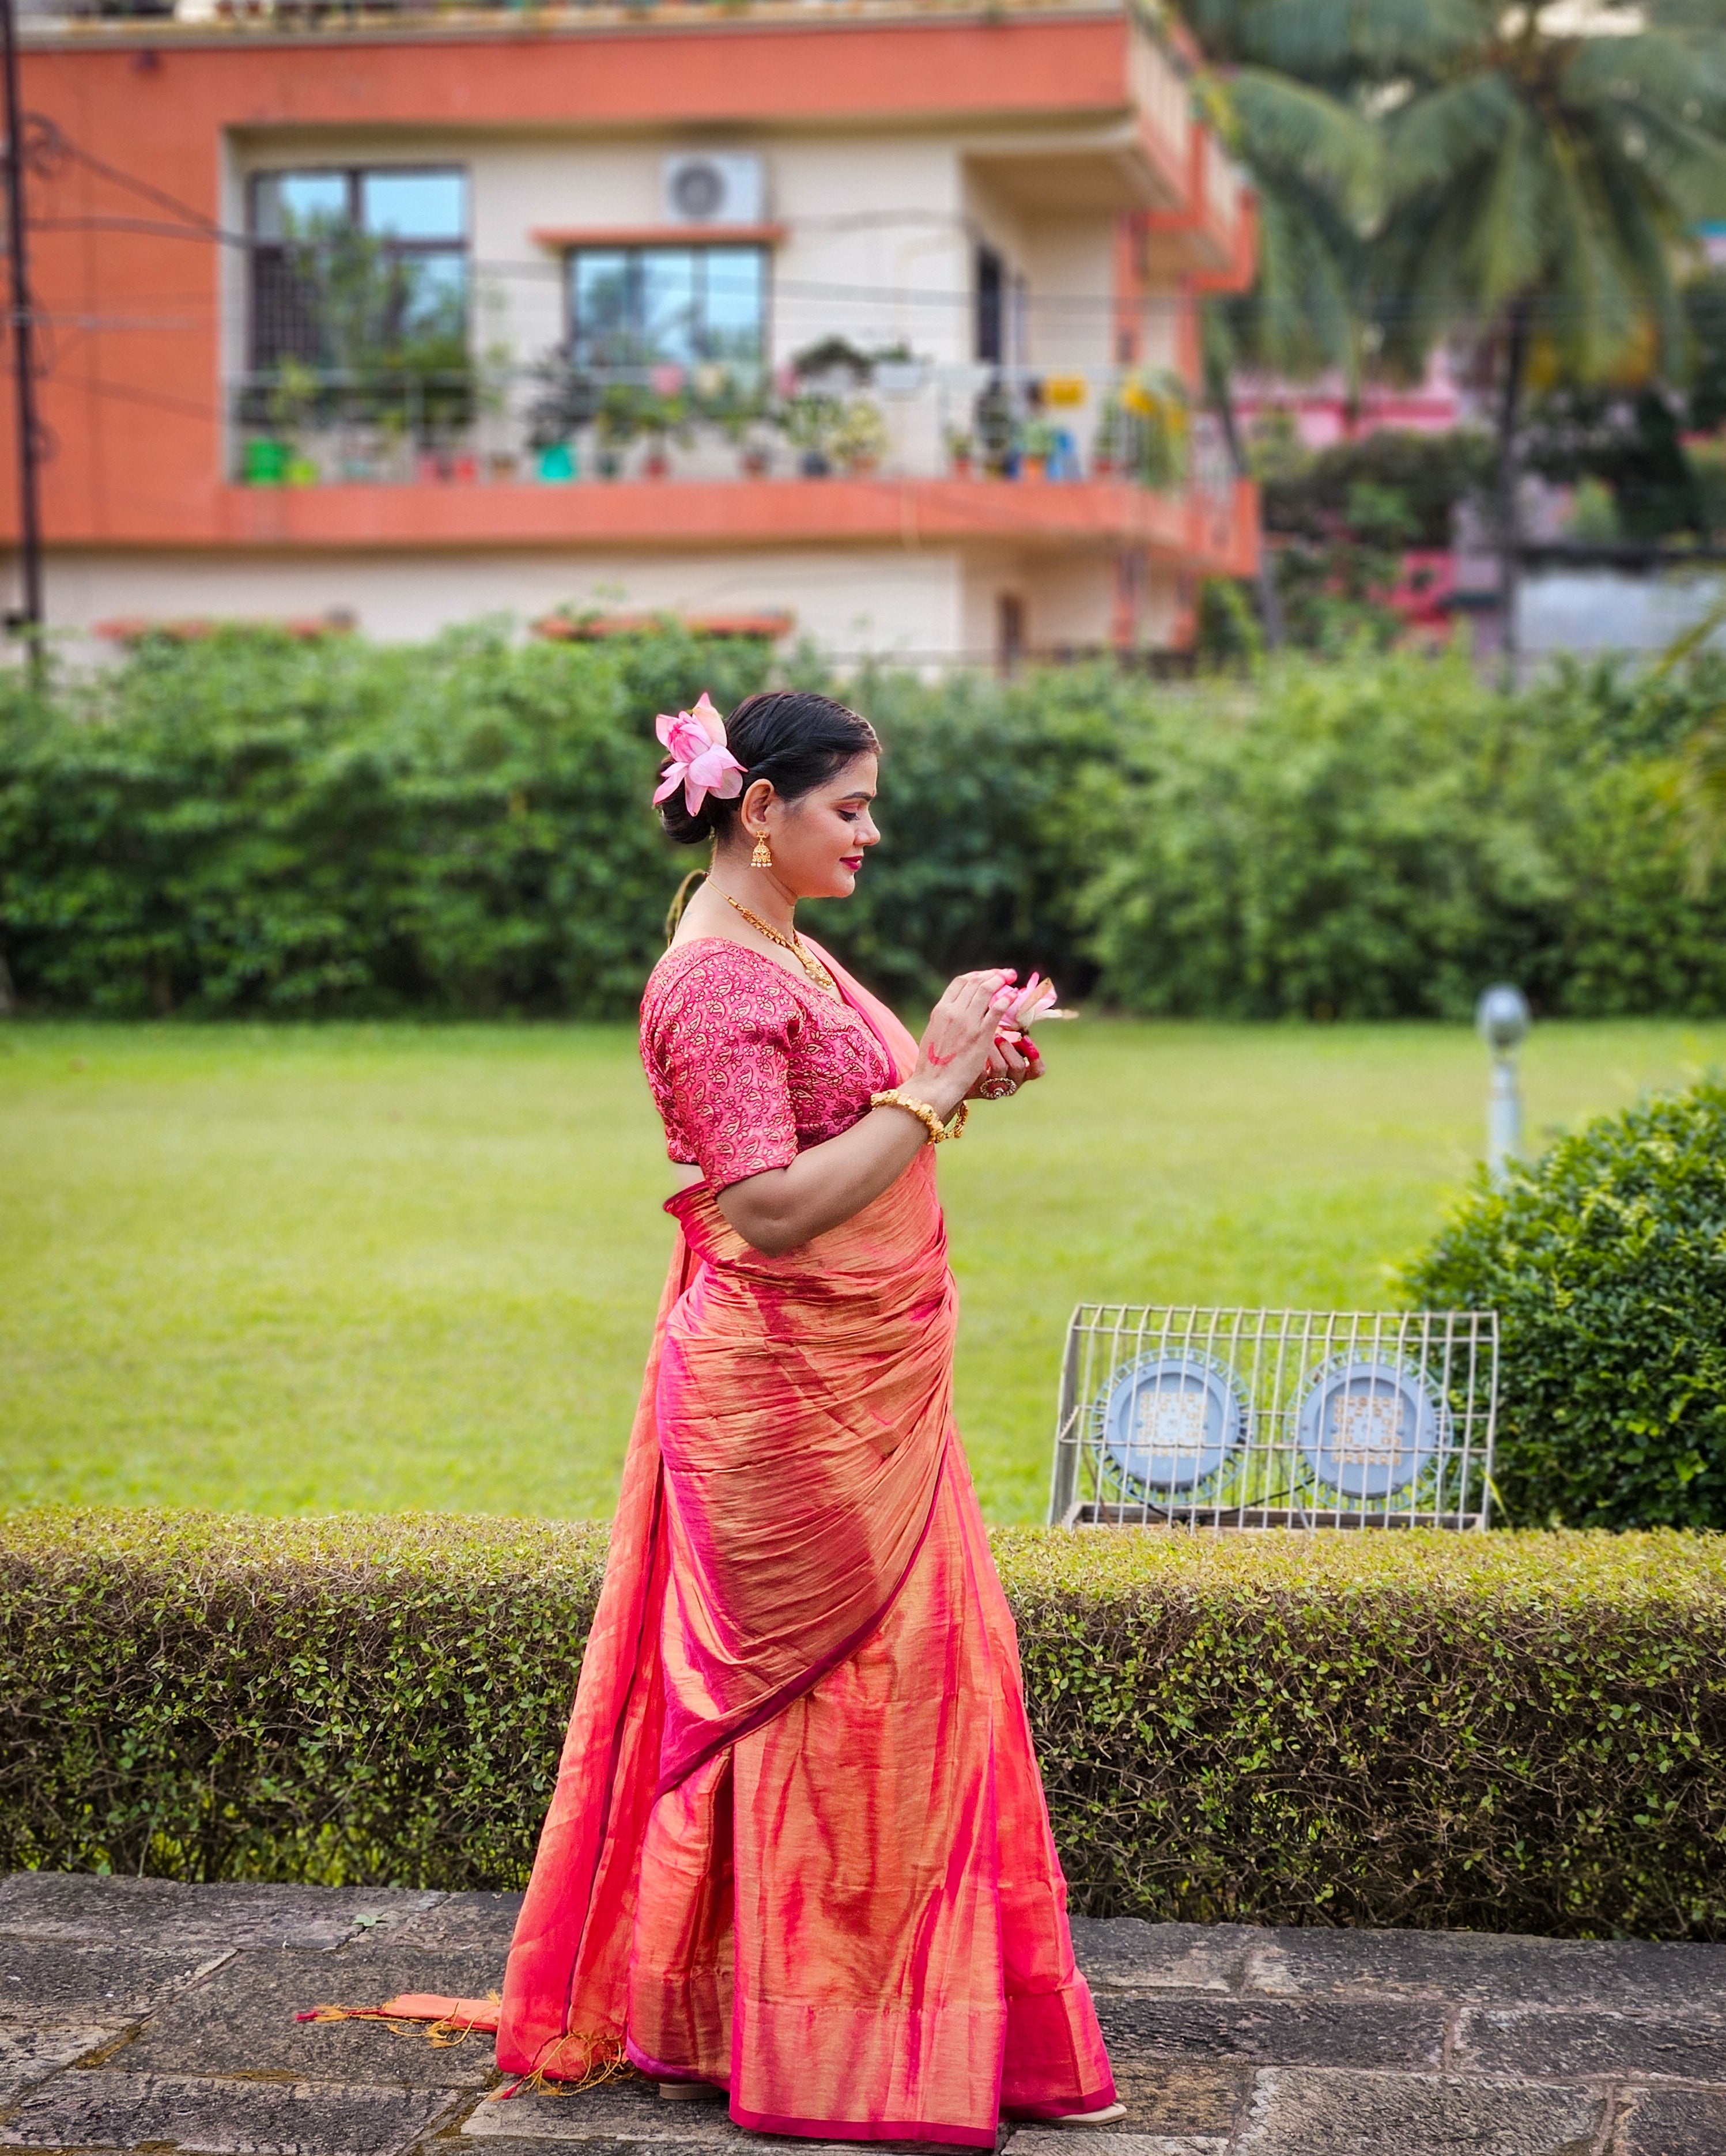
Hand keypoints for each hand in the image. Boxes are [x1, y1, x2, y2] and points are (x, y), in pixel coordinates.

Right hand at [907, 969, 1017, 1118]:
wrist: (933, 1085)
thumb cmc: (932, 1066)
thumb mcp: (934, 1035)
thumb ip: (945, 1021)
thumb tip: (956, 1014)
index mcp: (940, 1011)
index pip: (960, 982)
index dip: (977, 975)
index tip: (988, 975)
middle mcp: (953, 1012)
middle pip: (975, 982)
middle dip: (993, 974)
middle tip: (1006, 974)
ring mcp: (967, 1022)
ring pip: (986, 990)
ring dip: (1001, 981)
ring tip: (1011, 980)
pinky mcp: (981, 1035)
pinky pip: (997, 1009)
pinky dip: (1006, 999)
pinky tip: (1013, 996)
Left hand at [968, 1029, 1041, 1100]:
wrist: (963, 1073)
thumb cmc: (988, 1055)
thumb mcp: (1004, 1048)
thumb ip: (1015, 1039)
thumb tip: (1019, 1020)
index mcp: (1023, 1075)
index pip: (1038, 1070)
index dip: (1035, 1055)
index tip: (1025, 1038)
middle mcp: (1011, 1084)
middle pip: (1018, 1066)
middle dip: (1007, 1046)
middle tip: (997, 1036)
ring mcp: (995, 1089)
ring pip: (1000, 1067)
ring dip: (993, 1048)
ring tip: (984, 1039)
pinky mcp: (978, 1089)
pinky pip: (980, 1071)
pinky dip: (978, 1056)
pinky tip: (972, 1048)